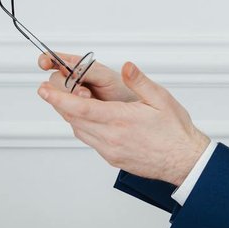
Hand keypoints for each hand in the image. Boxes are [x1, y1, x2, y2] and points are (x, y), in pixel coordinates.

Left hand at [38, 61, 208, 184]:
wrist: (184, 160)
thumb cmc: (175, 132)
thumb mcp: (161, 99)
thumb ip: (140, 81)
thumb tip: (127, 67)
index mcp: (121, 120)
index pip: (80, 108)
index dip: (58, 98)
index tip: (44, 89)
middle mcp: (111, 137)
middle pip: (74, 119)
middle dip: (60, 103)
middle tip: (52, 90)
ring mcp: (110, 150)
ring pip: (79, 131)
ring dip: (71, 116)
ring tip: (71, 102)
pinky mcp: (112, 158)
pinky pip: (90, 141)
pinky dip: (83, 128)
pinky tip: (90, 119)